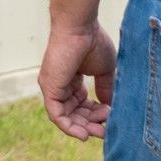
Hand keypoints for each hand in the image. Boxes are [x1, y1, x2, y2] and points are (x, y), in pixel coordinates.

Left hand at [38, 23, 116, 141]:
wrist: (80, 27)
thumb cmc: (92, 41)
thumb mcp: (104, 70)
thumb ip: (105, 89)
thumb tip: (109, 107)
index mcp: (71, 79)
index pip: (82, 104)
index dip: (96, 113)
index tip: (111, 115)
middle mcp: (60, 84)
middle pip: (74, 113)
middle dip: (91, 123)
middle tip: (106, 129)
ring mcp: (53, 86)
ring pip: (66, 117)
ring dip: (83, 127)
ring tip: (99, 131)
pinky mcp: (49, 88)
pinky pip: (56, 115)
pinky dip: (68, 127)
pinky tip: (83, 134)